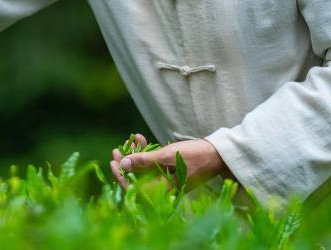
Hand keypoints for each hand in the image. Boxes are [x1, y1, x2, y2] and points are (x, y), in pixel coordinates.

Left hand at [110, 133, 228, 191]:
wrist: (217, 154)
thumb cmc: (194, 156)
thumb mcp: (167, 156)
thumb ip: (145, 162)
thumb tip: (124, 165)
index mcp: (162, 190)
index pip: (134, 190)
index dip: (121, 177)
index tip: (113, 161)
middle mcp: (163, 188)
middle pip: (137, 180)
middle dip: (126, 164)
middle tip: (116, 150)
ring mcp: (166, 180)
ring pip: (143, 170)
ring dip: (135, 155)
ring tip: (131, 140)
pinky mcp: (169, 172)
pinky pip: (153, 165)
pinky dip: (146, 153)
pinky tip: (142, 139)